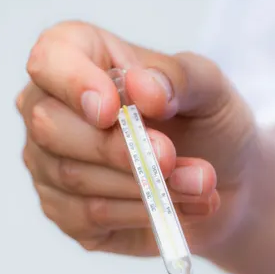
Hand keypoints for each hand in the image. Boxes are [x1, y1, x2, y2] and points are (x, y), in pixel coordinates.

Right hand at [17, 21, 256, 256]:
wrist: (225, 183)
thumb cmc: (206, 124)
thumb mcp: (210, 89)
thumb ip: (178, 79)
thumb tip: (142, 88)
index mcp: (81, 58)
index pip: (49, 59)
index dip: (73, 82)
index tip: (112, 109)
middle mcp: (53, 110)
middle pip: (49, 126)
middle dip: (116, 147)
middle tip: (169, 158)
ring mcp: (51, 165)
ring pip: (74, 176)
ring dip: (144, 183)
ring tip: (199, 184)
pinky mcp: (67, 213)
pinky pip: (90, 214)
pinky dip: (141, 211)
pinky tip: (179, 207)